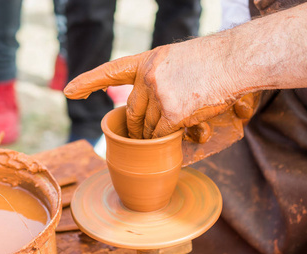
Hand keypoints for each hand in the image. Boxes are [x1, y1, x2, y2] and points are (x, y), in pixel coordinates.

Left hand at [64, 37, 240, 138]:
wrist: (238, 60)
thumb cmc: (215, 63)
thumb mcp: (179, 62)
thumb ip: (161, 85)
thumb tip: (156, 121)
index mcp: (148, 60)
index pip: (111, 72)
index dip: (88, 82)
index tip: (68, 91)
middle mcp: (148, 76)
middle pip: (132, 112)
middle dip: (135, 129)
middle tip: (139, 138)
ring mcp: (159, 94)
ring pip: (148, 128)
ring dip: (155, 137)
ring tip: (169, 135)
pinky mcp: (173, 112)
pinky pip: (163, 136)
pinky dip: (169, 141)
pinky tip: (181, 135)